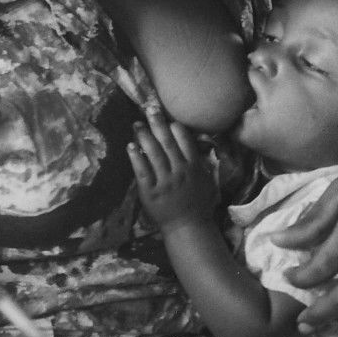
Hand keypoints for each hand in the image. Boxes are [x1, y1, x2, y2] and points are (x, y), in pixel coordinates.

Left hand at [129, 111, 217, 230]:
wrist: (188, 227)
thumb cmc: (199, 203)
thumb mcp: (207, 180)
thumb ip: (201, 162)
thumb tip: (196, 144)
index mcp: (194, 167)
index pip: (184, 140)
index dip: (174, 127)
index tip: (166, 117)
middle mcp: (179, 171)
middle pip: (167, 143)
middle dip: (157, 124)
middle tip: (149, 109)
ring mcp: (164, 181)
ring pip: (153, 154)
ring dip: (144, 137)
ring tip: (136, 124)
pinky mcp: (150, 192)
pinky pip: (142, 171)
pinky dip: (136, 158)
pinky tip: (130, 146)